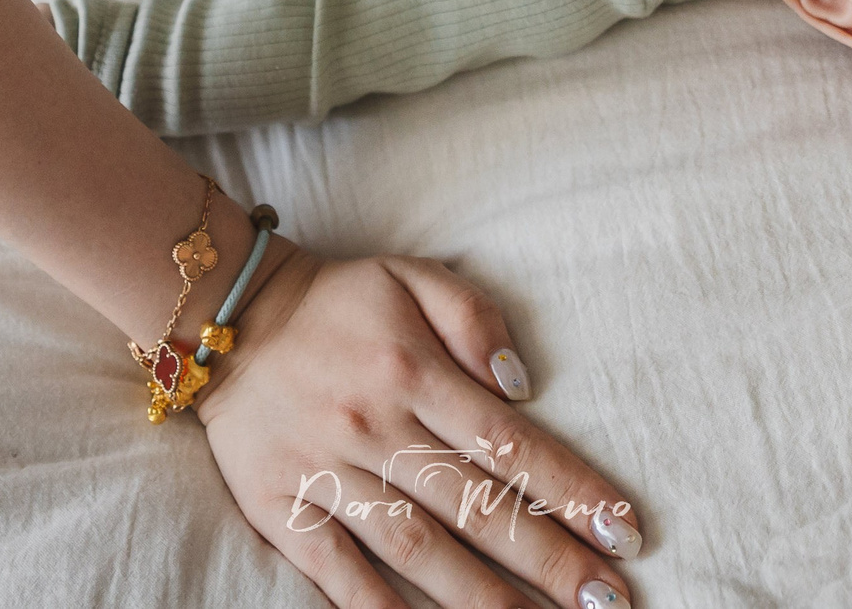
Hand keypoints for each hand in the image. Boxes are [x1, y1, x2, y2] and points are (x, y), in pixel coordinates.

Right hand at [199, 248, 640, 608]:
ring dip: (484, 599)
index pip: (510, 443)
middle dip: (548, 561)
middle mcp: (376, 427)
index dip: (572, 491)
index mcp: (413, 370)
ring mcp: (327, 475)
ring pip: (417, 550)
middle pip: (475, 507)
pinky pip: (338, 575)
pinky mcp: (283, 510)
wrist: (226, 318)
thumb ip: (473, 316)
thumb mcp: (410, 275)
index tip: (626, 533)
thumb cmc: (336, 301)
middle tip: (607, 602)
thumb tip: (522, 385)